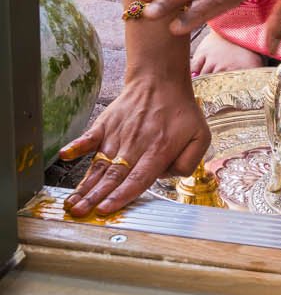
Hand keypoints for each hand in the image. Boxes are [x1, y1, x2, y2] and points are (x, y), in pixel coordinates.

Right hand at [62, 72, 209, 217]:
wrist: (161, 81)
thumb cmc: (180, 112)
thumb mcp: (200, 137)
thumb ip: (189, 162)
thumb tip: (166, 177)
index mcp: (158, 151)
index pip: (137, 179)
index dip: (120, 196)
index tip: (105, 209)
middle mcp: (135, 145)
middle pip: (113, 177)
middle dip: (95, 197)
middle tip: (79, 213)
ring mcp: (118, 135)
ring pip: (99, 165)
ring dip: (84, 185)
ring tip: (71, 201)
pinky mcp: (105, 124)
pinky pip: (89, 137)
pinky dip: (77, 146)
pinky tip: (65, 155)